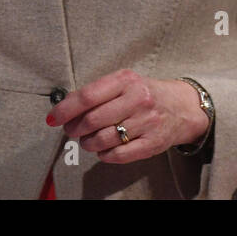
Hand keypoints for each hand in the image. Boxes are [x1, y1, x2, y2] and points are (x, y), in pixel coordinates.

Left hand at [46, 69, 209, 163]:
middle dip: (75, 129)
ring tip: (88, 140)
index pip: (87, 96)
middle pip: (92, 120)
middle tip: (72, 131)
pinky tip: (105, 149)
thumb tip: (65, 108)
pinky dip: (104, 155)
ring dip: (88, 144)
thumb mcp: (125, 83)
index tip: (53, 118)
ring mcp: (146, 122)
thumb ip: (98, 92)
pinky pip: (118, 155)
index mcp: (126, 80)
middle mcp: (137, 99)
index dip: (65, 110)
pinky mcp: (152, 143)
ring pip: (102, 140)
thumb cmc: (146, 94)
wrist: (183, 107)